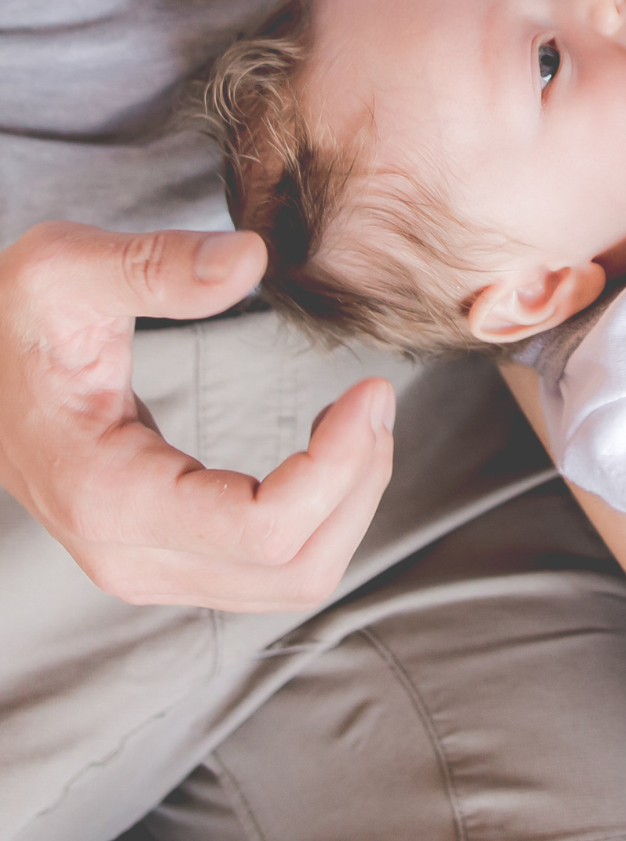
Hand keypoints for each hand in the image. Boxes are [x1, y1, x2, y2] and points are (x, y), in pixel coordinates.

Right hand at [0, 221, 395, 610]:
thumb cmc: (15, 321)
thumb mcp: (66, 270)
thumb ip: (156, 263)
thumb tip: (250, 258)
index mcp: (110, 498)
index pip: (263, 530)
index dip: (340, 466)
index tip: (369, 389)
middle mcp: (129, 558)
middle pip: (293, 569)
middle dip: (359, 483)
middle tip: (375, 397)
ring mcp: (149, 569)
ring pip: (293, 582)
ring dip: (349, 502)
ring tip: (361, 416)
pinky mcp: (170, 559)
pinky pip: (273, 568)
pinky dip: (323, 513)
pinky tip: (326, 443)